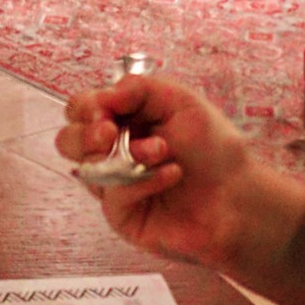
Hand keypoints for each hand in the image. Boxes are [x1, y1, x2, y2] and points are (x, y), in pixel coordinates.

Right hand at [56, 74, 291, 278]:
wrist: (238, 195)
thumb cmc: (213, 148)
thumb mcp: (180, 101)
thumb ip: (139, 88)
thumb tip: (102, 96)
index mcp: (122, 120)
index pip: (80, 109)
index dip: (85, 107)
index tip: (106, 109)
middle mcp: (111, 152)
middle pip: (66, 140)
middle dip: (85, 134)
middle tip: (110, 132)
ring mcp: (113, 186)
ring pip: (86, 169)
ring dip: (125, 155)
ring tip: (162, 151)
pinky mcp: (122, 216)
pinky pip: (113, 197)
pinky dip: (143, 181)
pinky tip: (172, 174)